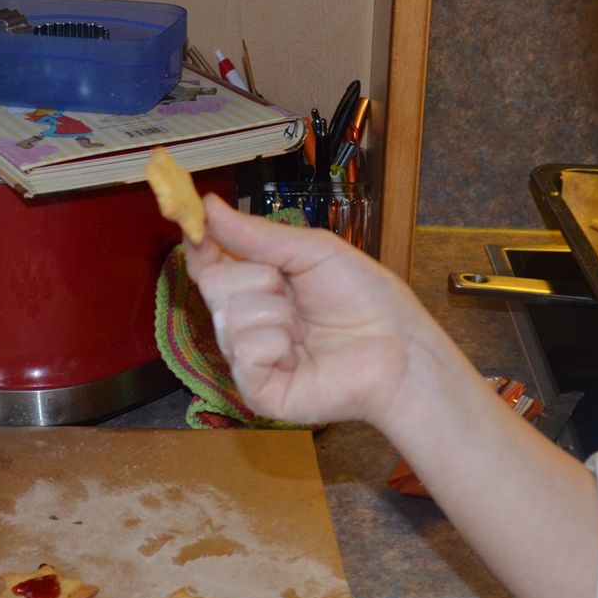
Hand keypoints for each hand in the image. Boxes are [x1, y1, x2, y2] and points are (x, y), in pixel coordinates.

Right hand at [183, 194, 430, 427]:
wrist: (399, 348)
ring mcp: (250, 358)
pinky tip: (300, 353)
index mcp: (259, 285)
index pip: (209, 263)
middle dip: (257, 278)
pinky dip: (276, 343)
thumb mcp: (312, 251)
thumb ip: (257, 235)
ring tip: (306, 328)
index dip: (200, 243)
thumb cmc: (366, 300)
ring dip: (276, 312)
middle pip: (212, 285)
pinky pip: (243, 352)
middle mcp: (248, 321)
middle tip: (293, 291)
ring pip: (228, 316)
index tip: (198, 224)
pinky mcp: (258, 390)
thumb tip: (207, 206)